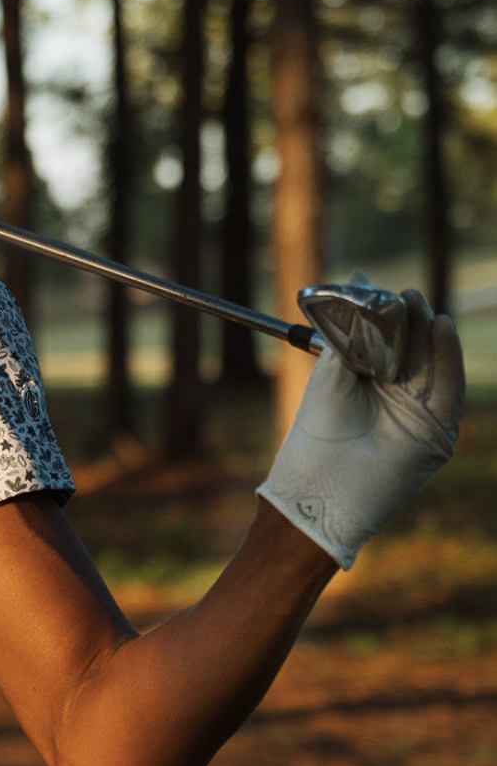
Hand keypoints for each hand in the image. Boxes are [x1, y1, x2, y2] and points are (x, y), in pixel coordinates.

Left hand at [257, 282, 464, 568]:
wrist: (318, 490)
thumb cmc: (316, 432)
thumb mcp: (333, 371)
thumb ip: (351, 326)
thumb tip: (359, 276)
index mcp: (370, 384)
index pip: (391, 341)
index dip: (391, 317)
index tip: (386, 292)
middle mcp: (397, 398)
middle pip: (416, 350)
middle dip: (412, 321)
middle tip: (404, 297)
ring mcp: (418, 416)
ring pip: (434, 365)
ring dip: (431, 333)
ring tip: (419, 305)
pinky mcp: (436, 434)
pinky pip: (449, 389)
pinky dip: (449, 358)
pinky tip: (441, 328)